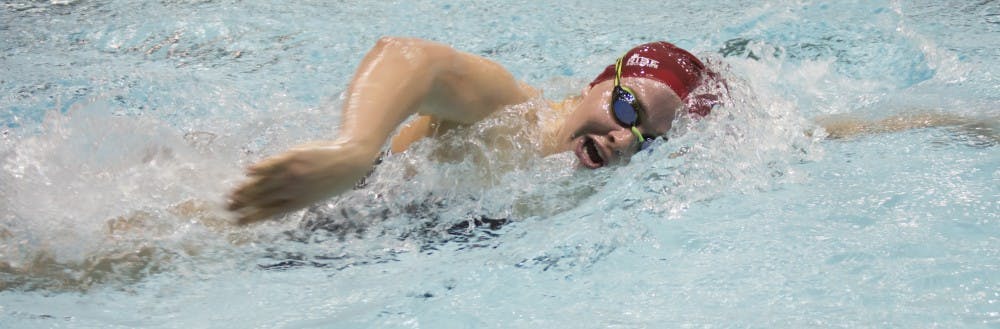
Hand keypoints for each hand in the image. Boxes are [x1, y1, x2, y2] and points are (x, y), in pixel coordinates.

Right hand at [227, 140, 375, 224]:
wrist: (350, 161)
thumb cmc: (332, 178)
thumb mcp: (314, 192)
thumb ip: (294, 196)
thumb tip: (274, 196)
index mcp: (297, 203)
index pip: (268, 212)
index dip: (251, 217)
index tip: (237, 221)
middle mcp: (292, 190)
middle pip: (262, 198)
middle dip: (243, 204)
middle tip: (227, 207)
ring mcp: (293, 174)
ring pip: (264, 183)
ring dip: (246, 188)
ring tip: (231, 193)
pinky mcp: (294, 157)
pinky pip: (273, 164)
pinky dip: (261, 168)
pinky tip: (248, 171)